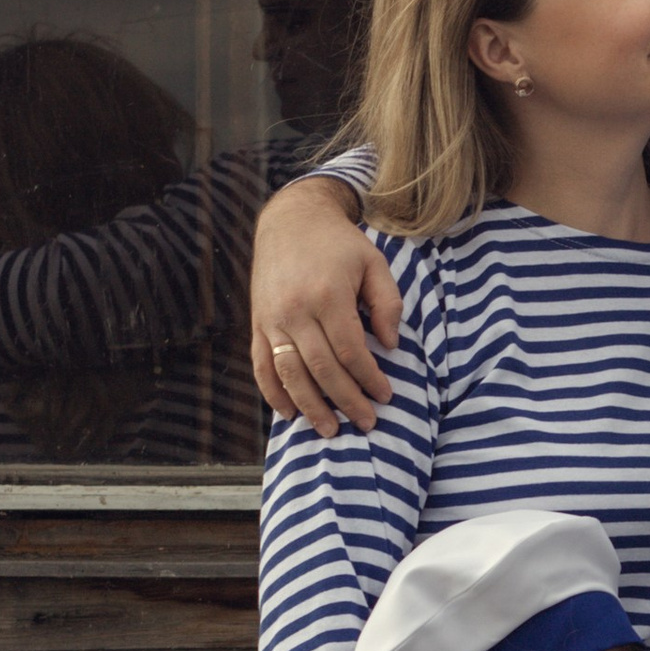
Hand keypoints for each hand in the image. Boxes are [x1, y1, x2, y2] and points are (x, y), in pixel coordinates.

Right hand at [252, 180, 403, 433]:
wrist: (291, 220)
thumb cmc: (340, 245)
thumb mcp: (374, 263)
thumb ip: (387, 303)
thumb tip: (391, 346)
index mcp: (328, 295)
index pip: (350, 351)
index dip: (369, 378)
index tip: (385, 396)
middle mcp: (295, 310)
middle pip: (322, 369)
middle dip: (346, 401)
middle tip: (366, 423)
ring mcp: (272, 318)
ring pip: (290, 373)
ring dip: (310, 406)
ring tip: (329, 431)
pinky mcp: (258, 322)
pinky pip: (262, 365)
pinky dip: (273, 392)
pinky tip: (289, 413)